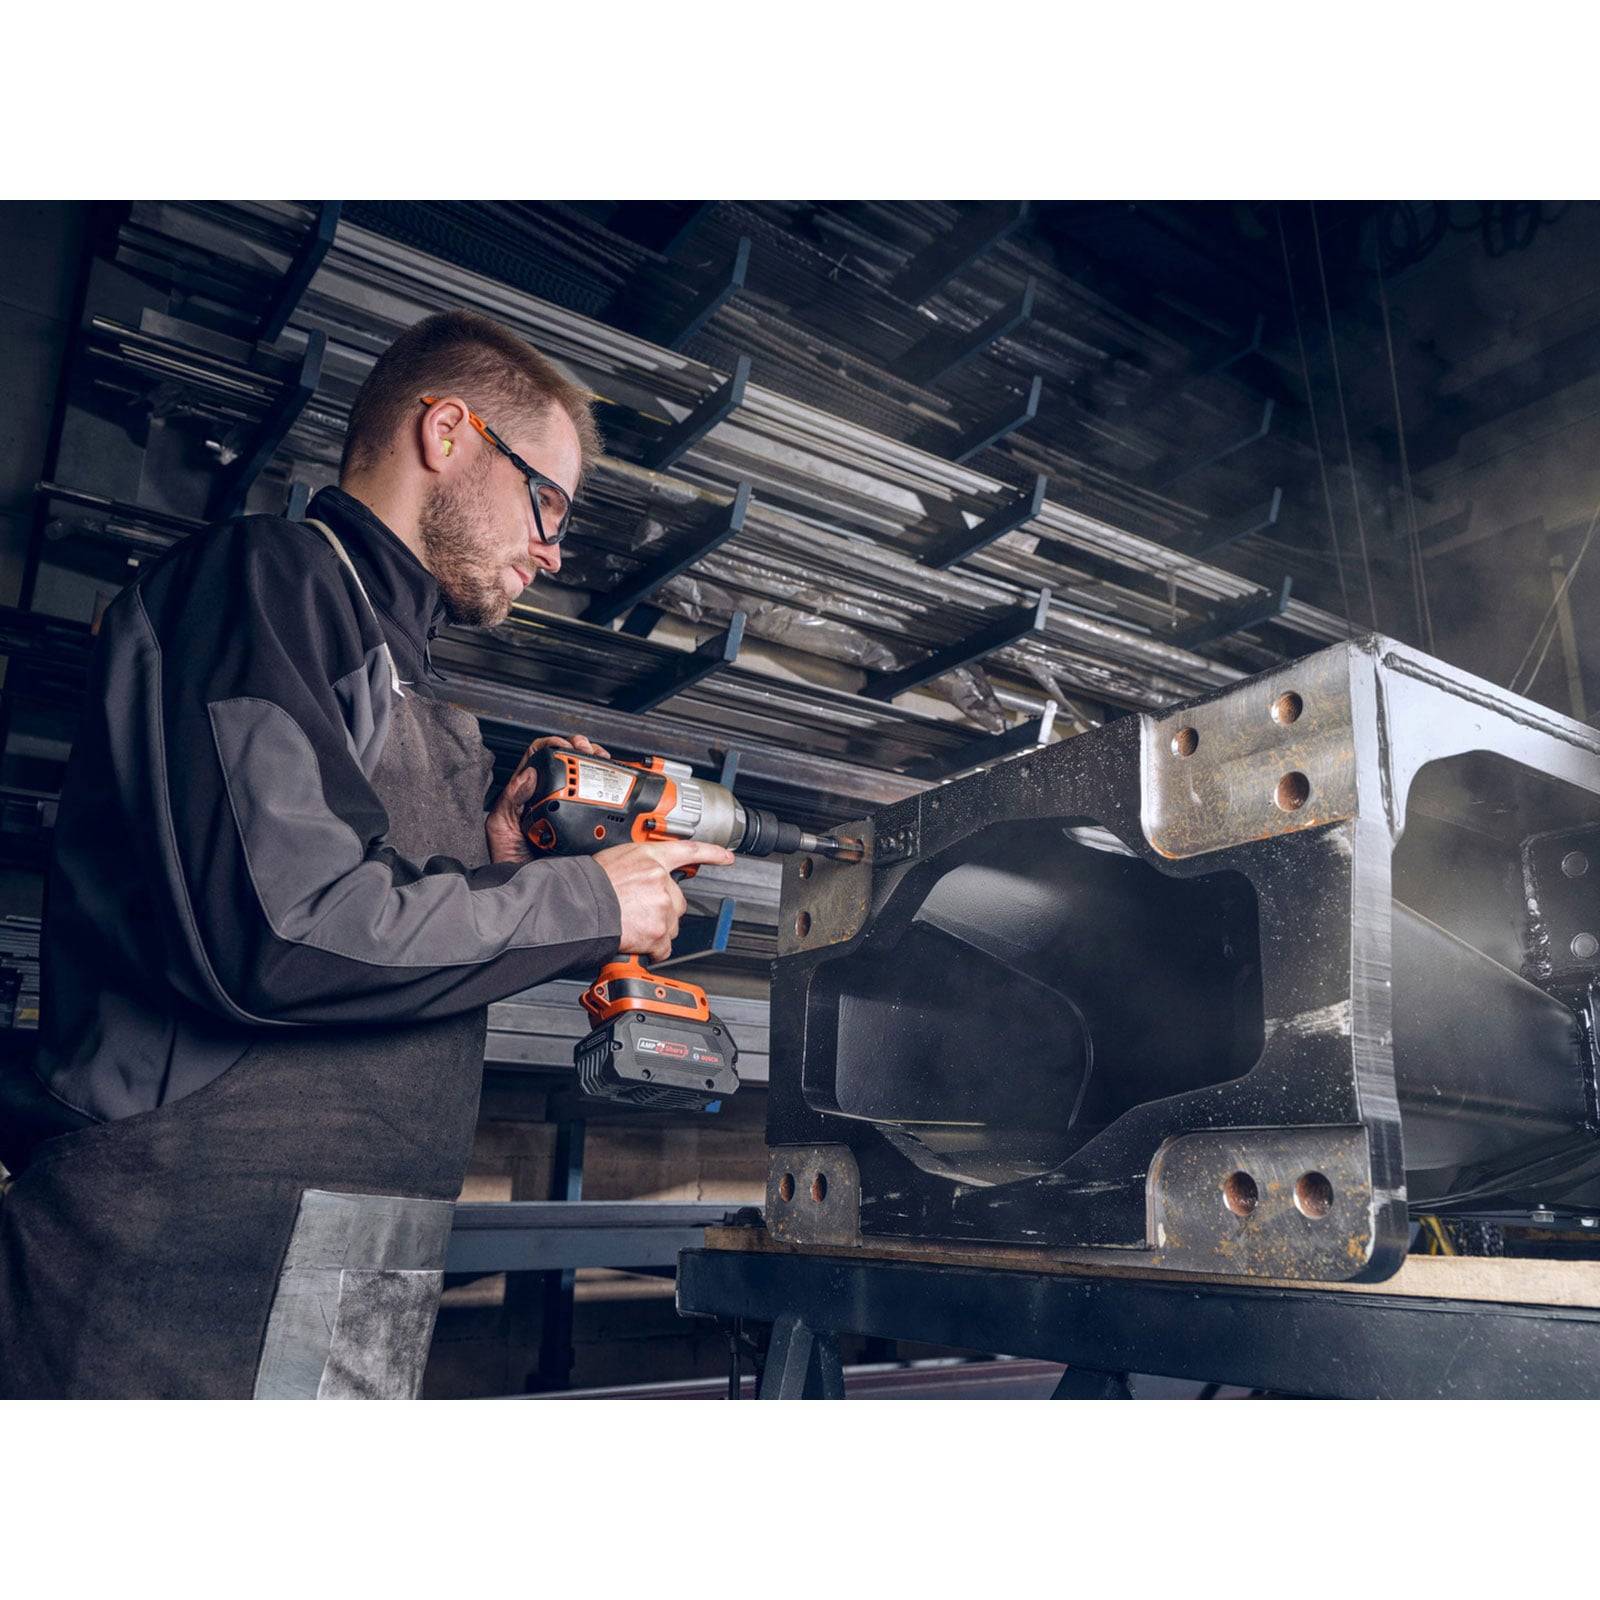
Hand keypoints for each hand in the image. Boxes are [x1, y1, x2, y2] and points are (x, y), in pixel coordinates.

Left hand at [485, 733, 610, 864]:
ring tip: (604, 761)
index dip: (553, 745)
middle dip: (582, 749)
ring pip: (586, 776)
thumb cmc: (510, 860)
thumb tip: (529, 774)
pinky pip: (598, 801)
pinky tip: (614, 784)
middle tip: (589, 752)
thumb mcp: (500, 826)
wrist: (530, 889)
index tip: (566, 746)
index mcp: (526, 793)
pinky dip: (609, 788)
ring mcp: (568, 810)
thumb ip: (510, 799)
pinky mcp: (584, 824)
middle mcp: (548, 798)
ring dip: (597, 763)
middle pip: (567, 762)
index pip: (539, 757)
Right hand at [593, 839, 735, 964]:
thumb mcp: (614, 861)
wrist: (578, 905)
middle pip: (678, 901)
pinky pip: (663, 947)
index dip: (711, 854)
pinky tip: (636, 941)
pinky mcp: (659, 930)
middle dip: (663, 910)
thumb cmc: (588, 885)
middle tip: (639, 912)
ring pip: (670, 925)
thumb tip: (641, 877)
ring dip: (656, 929)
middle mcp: (660, 878)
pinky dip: (652, 949)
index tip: (727, 858)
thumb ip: (637, 868)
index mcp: (650, 857)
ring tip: (631, 925)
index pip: (688, 851)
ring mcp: (662, 905)